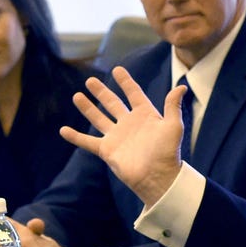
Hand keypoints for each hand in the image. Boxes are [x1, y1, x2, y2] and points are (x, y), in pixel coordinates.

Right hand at [60, 66, 184, 205]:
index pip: (134, 93)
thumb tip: (181, 87)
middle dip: (101, 92)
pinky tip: (63, 130)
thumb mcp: (173, 126)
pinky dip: (75, 136)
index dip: (126, 82)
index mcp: (145, 115)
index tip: (118, 69)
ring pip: (98, 118)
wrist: (157, 177)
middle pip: (112, 103)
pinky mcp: (107, 150)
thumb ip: (173, 106)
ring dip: (87, 108)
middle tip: (90, 80)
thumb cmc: (168, 152)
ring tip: (77, 96)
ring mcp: (116, 136)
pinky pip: (88, 141)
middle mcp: (128, 123)